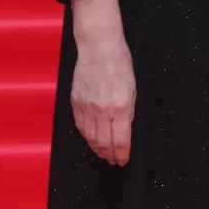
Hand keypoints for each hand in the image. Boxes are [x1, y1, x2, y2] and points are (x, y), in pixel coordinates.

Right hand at [69, 0, 134, 165]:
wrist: (98, 47)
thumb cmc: (119, 63)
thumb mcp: (133, 89)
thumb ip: (128, 112)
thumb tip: (124, 130)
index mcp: (120, 107)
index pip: (120, 141)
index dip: (122, 155)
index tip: (123, 161)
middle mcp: (102, 110)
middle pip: (104, 143)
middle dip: (110, 155)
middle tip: (113, 161)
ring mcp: (87, 107)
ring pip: (90, 138)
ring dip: (97, 149)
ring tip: (103, 154)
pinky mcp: (76, 102)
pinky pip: (80, 126)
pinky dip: (86, 136)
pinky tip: (91, 140)